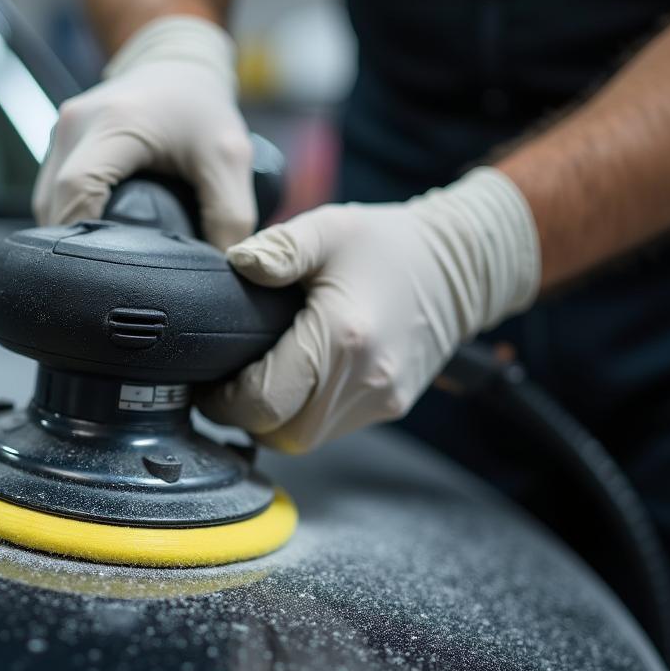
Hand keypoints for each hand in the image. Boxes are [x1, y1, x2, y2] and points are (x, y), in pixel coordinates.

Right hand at [33, 16, 255, 248]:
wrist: (177, 61)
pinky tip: (94, 242)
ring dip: (69, 235)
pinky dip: (69, 219)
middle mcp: (74, 125)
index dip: (83, 237)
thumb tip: (224, 268)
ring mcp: (60, 133)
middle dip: (76, 246)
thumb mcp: (229, 157)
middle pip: (54, 203)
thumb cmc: (202, 107)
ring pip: (47, 202)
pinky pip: (51, 193)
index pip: (76, 191)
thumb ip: (231, 215)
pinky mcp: (59, 144)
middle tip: (107, 281)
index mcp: (112, 124)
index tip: (106, 271)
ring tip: (102, 267)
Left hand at [199, 168, 540, 451]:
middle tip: (227, 389)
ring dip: (274, 422)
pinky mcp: (390, 407)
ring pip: (305, 440)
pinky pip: (331, 430)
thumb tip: (235, 263)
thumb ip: (278, 249)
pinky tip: (296, 385)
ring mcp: (380, 399)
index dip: (224, 401)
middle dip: (245, 417)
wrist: (460, 267)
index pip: (263, 401)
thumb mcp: (329, 230)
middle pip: (280, 434)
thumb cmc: (390, 245)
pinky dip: (305, 416)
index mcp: (340, 338)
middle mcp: (363, 380)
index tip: (209, 384)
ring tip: (259, 386)